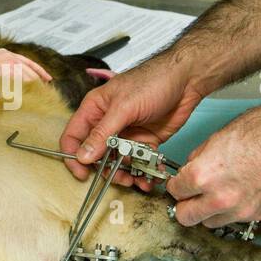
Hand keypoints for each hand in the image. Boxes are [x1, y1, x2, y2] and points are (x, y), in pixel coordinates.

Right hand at [59, 57, 201, 189]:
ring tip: (137, 180)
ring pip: (117, 162)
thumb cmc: (153, 81)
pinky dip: (143, 172)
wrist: (187, 80)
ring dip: (126, 174)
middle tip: (120, 178)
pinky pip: (138, 162)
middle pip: (96, 155)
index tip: (83, 173)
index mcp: (95, 110)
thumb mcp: (123, 107)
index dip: (73, 156)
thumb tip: (83, 155)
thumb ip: (102, 133)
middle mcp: (108, 123)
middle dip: (105, 170)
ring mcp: (126, 134)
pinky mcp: (144, 141)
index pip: (74, 136)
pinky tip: (149, 177)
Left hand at [167, 104, 260, 227]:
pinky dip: (231, 212)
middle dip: (185, 205)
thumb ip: (200, 156)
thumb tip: (191, 166)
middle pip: (186, 217)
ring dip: (207, 212)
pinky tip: (237, 194)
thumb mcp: (221, 135)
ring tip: (215, 195)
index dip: (175, 185)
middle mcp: (219, 199)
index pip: (174, 191)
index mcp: (203, 175)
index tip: (179, 183)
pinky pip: (235, 220)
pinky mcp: (258, 215)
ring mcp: (240, 211)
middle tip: (190, 195)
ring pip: (210, 223)